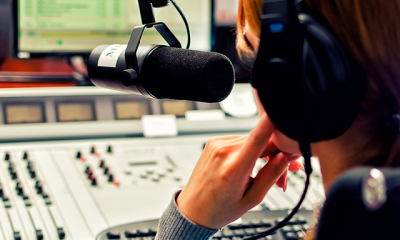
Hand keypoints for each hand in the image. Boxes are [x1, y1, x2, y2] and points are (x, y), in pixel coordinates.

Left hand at [176, 114, 300, 228]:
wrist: (193, 210)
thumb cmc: (220, 208)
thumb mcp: (252, 198)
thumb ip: (271, 174)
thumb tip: (287, 156)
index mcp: (233, 168)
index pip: (258, 137)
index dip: (274, 123)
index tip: (285, 115)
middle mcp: (223, 151)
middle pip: (262, 140)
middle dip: (277, 155)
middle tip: (284, 177)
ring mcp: (216, 144)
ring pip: (253, 140)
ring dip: (264, 154)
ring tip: (263, 175)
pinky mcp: (214, 141)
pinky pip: (241, 141)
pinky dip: (250, 151)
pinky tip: (250, 167)